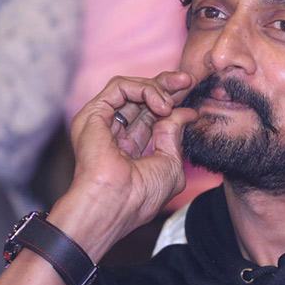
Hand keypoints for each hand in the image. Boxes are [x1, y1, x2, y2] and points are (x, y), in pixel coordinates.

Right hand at [55, 72, 197, 256]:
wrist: (116, 204)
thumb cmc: (141, 195)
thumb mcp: (170, 163)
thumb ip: (174, 135)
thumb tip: (185, 112)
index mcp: (128, 150)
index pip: (150, 116)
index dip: (171, 101)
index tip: (192, 93)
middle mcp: (112, 134)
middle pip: (141, 99)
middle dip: (166, 86)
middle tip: (188, 80)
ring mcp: (100, 123)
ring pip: (130, 88)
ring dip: (157, 87)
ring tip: (172, 102)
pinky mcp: (92, 113)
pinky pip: (119, 86)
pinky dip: (143, 89)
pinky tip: (160, 104)